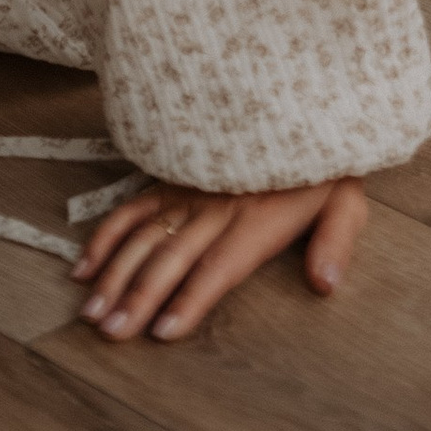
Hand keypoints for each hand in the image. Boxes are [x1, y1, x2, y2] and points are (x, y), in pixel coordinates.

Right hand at [73, 175, 367, 342]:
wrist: (299, 98)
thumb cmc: (321, 162)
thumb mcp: (345, 198)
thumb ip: (335, 241)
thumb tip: (325, 285)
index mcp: (257, 217)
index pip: (217, 266)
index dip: (190, 298)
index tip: (163, 332)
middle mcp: (216, 205)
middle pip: (172, 255)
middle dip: (139, 296)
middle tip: (111, 333)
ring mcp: (188, 189)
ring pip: (144, 235)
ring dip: (116, 273)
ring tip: (92, 311)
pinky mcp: (172, 176)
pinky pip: (133, 206)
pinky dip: (106, 234)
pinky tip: (85, 267)